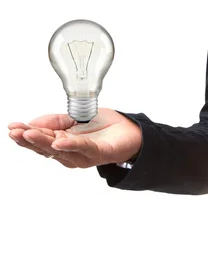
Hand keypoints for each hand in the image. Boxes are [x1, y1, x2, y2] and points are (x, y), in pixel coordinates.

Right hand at [7, 108, 141, 168]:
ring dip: (44, 142)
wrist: (130, 130)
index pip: (39, 139)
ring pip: (60, 149)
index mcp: (62, 142)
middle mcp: (69, 152)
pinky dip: (71, 145)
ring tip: (30, 134)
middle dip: (29, 139)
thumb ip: (54, 121)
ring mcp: (83, 155)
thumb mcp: (74, 117)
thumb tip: (32, 123)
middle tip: (16, 132)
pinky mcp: (99, 153)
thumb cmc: (104, 126)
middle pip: (45, 147)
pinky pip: (83, 149)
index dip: (25, 133)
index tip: (12, 127)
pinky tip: (59, 142)